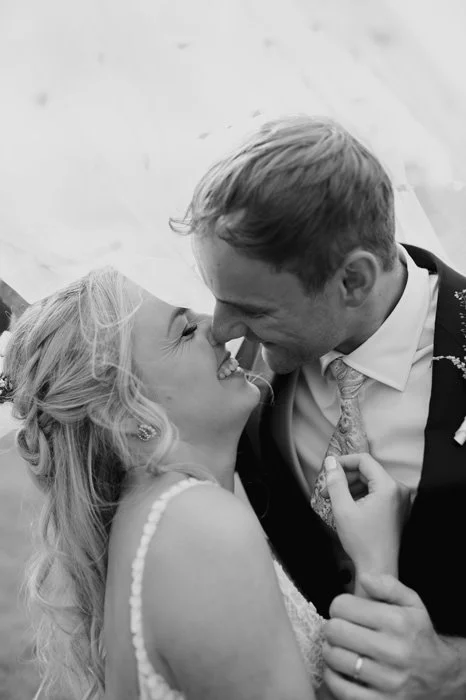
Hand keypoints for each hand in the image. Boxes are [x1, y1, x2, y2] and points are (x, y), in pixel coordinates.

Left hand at [323, 574, 462, 698]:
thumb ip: (388, 585)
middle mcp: (394, 651)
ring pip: (335, 658)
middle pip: (335, 631)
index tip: (344, 611)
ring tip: (339, 646)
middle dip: (332, 626)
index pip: (343, 606)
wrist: (439, 674)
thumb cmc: (418, 634)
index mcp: (398, 622)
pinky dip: (332, 675)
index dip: (338, 606)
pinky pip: (340, 687)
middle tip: (340, 629)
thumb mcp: (412, 603)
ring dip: (331, 650)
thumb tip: (364, 578)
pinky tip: (339, 667)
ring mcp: (387, 680)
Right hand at [325, 454, 409, 575]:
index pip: (364, 460)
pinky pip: (377, 494)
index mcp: (388, 487)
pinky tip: (348, 507)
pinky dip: (361, 496)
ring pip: (371, 483)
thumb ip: (335, 482)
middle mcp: (399, 490)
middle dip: (345, 478)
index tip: (328, 470)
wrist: (378, 569)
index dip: (344, 462)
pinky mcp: (398, 510)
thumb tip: (330, 462)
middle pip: (368, 472)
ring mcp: (400, 500)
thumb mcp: (342, 509)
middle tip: (326, 490)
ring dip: (351, 488)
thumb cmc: (362, 542)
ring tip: (334, 500)